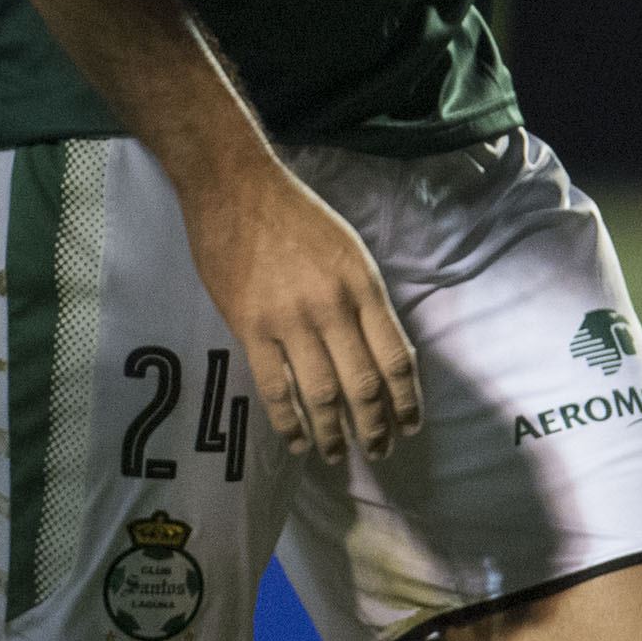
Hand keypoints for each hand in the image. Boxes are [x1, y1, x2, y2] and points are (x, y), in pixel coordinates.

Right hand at [178, 155, 418, 462]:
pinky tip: (296, 439)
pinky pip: (273, 385)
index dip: (407, 401)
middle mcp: (332, 307)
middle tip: (378, 451)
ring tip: (336, 454)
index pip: (396, 359)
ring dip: (332, 433)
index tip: (409, 426)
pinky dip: (287, 420)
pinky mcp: (249, 325)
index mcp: (362, 287)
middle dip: (374, 427)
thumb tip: (379, 353)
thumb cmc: (294, 214)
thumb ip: (365, 301)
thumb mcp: (348, 249)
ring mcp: (288, 319)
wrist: (233, 187)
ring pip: (320, 393)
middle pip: (363, 385)